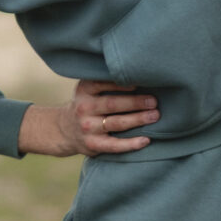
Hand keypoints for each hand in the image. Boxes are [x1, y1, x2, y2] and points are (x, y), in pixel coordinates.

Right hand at [18, 80, 158, 157]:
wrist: (65, 130)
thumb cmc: (87, 105)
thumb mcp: (88, 90)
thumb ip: (105, 83)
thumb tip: (138, 75)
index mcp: (84, 91)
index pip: (102, 84)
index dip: (121, 83)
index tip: (139, 82)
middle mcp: (84, 108)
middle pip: (112, 104)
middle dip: (136, 102)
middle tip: (154, 101)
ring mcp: (88, 128)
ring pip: (116, 123)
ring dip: (138, 119)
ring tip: (154, 116)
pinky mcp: (93, 145)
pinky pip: (115, 145)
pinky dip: (131, 144)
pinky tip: (146, 140)